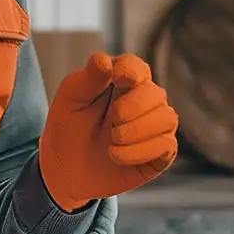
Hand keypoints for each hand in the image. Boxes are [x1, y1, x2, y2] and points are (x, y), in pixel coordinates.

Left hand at [39, 52, 178, 209]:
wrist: (67, 174)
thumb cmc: (66, 132)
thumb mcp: (69, 102)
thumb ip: (87, 80)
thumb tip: (104, 60)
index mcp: (120, 81)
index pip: (135, 67)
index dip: (130, 71)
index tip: (117, 79)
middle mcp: (142, 100)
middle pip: (155, 93)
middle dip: (133, 108)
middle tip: (112, 122)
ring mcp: (154, 125)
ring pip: (167, 118)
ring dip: (138, 132)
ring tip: (113, 143)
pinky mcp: (160, 152)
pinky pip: (167, 145)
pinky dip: (140, 151)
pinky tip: (118, 156)